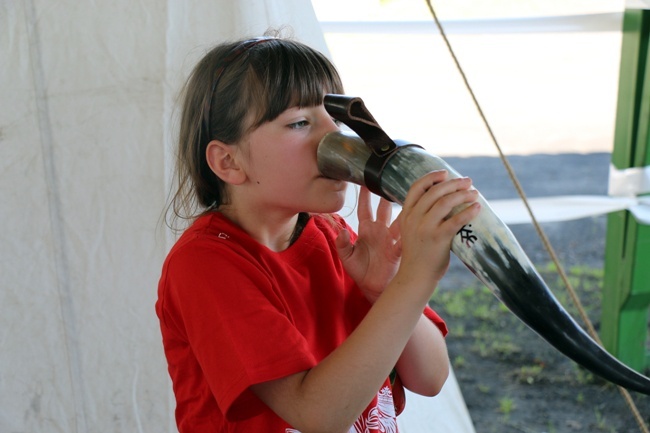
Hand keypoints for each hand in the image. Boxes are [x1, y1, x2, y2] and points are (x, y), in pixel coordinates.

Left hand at [336, 187, 401, 302]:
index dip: (364, 195)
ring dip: (403, 208)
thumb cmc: (360, 271)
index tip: (364, 180)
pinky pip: (406, 237)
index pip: (365, 207)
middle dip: (387, 194)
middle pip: (384, 208)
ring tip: (409, 194)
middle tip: (391, 179)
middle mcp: (380, 230)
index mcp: (366, 230)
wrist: (373, 288)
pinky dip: (412, 229)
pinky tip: (417, 220)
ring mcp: (391, 238)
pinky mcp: (399, 249)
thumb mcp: (346, 257)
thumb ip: (341, 243)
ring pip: (399, 218)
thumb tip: (340, 231)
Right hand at [396, 170, 480, 285]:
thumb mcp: (412, 230)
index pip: (416, 187)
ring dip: (463, 195)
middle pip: (434, 192)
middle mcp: (414, 218)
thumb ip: (421, 215)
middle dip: (454, 183)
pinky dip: (468, 212)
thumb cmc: (418, 253)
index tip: (445, 173)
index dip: (431, 177)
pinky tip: (477, 208)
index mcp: (406, 214)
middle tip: (468, 182)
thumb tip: (444, 199)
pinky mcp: (438, 239)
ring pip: (445, 202)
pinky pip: (456, 221)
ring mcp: (425, 228)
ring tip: (475, 194)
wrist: (415, 276)